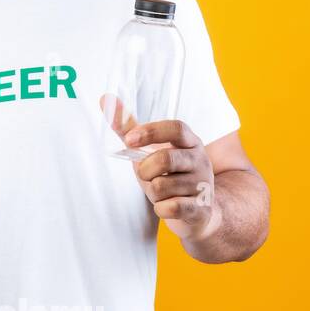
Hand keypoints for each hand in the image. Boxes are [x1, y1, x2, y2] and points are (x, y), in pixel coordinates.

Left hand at [99, 97, 219, 242]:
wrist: (198, 211)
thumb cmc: (168, 175)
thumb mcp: (149, 150)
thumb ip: (129, 128)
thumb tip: (105, 98)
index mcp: (189, 142)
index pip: (176, 128)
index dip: (150, 132)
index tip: (129, 140)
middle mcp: (201, 160)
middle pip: (166, 158)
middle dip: (145, 170)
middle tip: (147, 176)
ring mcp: (204, 185)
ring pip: (162, 187)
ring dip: (153, 193)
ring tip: (162, 193)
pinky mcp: (202, 209)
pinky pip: (171, 208)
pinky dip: (161, 209)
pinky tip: (168, 207)